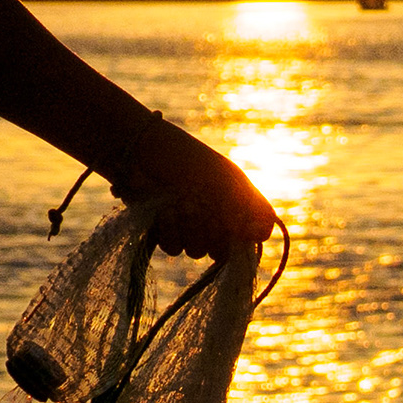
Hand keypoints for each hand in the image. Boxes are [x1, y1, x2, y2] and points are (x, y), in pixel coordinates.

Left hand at [113, 117, 278, 258]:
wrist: (139, 152)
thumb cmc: (185, 158)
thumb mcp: (223, 177)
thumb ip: (249, 207)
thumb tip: (263, 235)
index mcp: (237, 202)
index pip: (255, 236)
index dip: (244, 236)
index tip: (233, 225)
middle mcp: (217, 217)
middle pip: (224, 250)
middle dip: (211, 232)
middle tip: (200, 207)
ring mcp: (191, 227)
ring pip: (197, 250)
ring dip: (187, 228)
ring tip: (176, 202)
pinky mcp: (166, 232)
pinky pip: (174, 247)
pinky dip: (168, 230)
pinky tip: (163, 210)